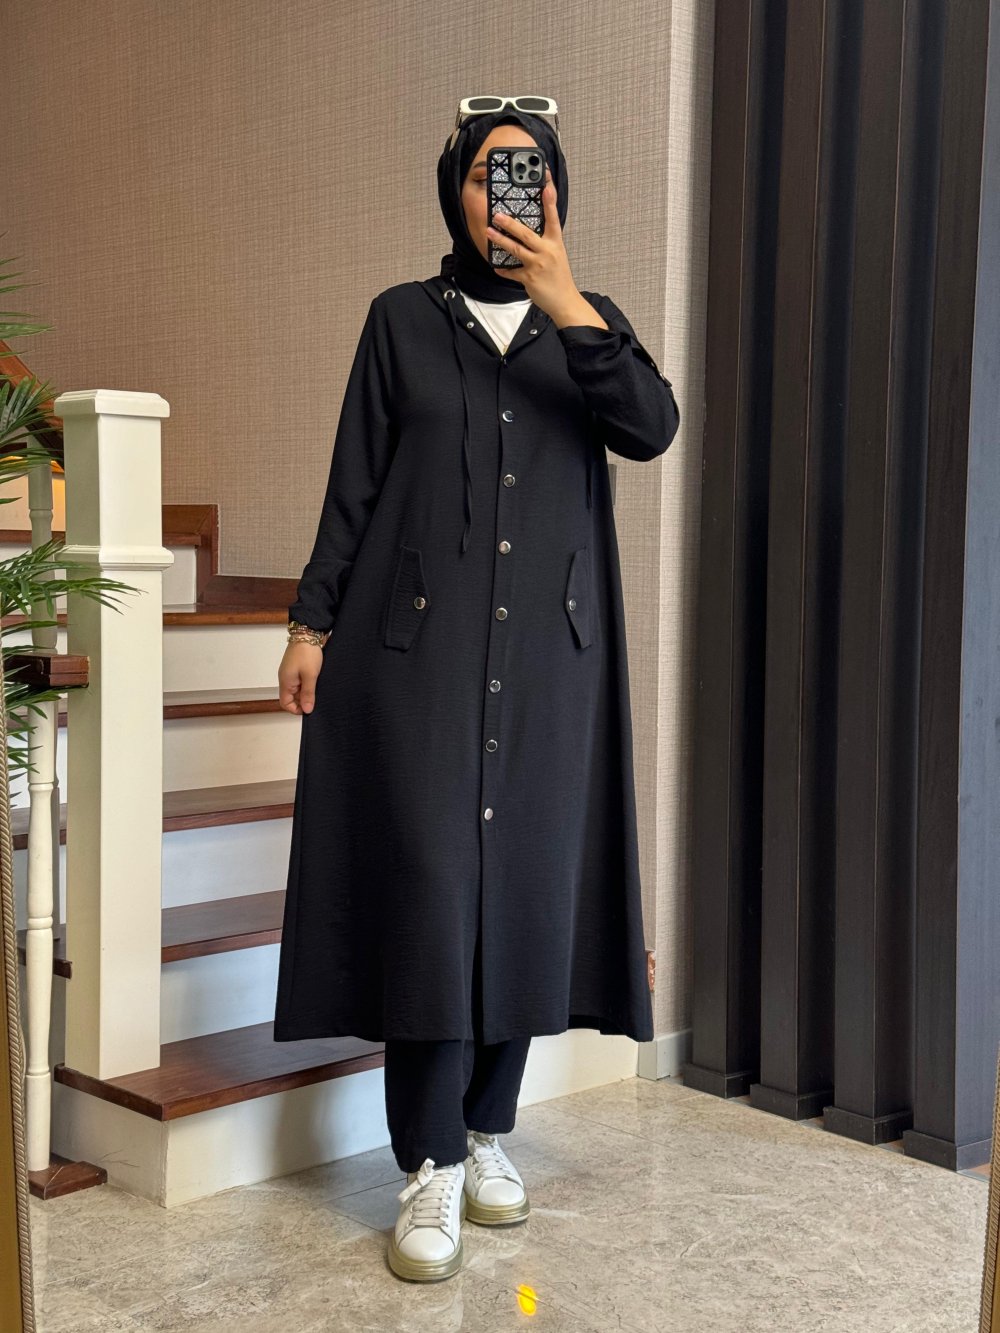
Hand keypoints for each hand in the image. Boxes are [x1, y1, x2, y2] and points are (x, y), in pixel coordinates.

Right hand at [278, 642, 323, 714]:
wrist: (308, 632)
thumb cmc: (307, 652)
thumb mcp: (310, 676)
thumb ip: (308, 694)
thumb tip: (307, 710)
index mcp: (285, 682)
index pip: (285, 703)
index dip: (296, 709)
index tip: (309, 708)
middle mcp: (286, 678)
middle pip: (292, 697)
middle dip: (303, 700)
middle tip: (317, 698)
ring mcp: (291, 672)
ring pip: (298, 689)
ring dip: (307, 691)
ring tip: (318, 688)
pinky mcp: (297, 667)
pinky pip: (301, 680)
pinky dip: (309, 683)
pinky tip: (317, 681)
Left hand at [487, 168, 576, 315]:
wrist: (565, 301)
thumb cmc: (559, 277)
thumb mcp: (557, 255)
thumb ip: (545, 243)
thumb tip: (529, 233)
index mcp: (556, 243)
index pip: (553, 218)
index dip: (550, 202)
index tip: (546, 186)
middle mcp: (547, 252)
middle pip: (526, 233)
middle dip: (510, 223)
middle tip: (497, 215)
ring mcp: (538, 265)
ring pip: (515, 250)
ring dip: (500, 240)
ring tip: (489, 232)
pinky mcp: (529, 279)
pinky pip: (511, 272)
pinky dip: (503, 270)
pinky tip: (496, 267)